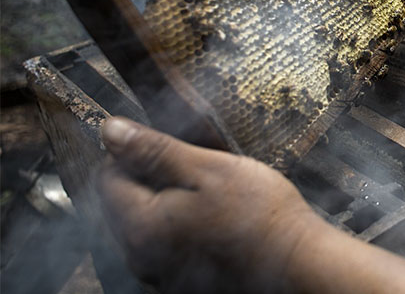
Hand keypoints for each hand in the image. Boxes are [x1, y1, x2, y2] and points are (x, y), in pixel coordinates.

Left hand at [98, 117, 320, 293]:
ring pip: (142, 220)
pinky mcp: (177, 281)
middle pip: (121, 201)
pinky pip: (161, 242)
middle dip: (149, 175)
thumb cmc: (255, 213)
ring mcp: (157, 274)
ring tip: (207, 189)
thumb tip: (110, 130)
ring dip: (165, 197)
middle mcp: (139, 258)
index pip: (107, 176)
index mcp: (140, 227)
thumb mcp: (205, 168)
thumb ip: (153, 150)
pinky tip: (211, 214)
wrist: (293, 264)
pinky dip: (178, 221)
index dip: (136, 150)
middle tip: (194, 165)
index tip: (173, 144)